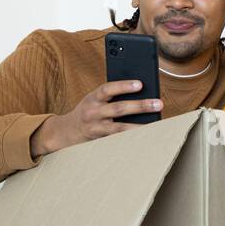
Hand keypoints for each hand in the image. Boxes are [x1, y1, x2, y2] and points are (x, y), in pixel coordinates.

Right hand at [30, 80, 162, 155]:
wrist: (66, 132)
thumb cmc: (88, 112)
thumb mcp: (94, 100)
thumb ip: (111, 97)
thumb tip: (140, 94)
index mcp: (93, 98)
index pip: (108, 89)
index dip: (123, 86)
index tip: (140, 84)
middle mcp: (93, 112)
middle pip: (119, 108)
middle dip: (140, 106)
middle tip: (158, 104)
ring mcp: (96, 128)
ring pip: (120, 128)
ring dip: (139, 126)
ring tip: (156, 125)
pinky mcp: (100, 141)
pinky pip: (118, 140)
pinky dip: (131, 138)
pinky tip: (145, 137)